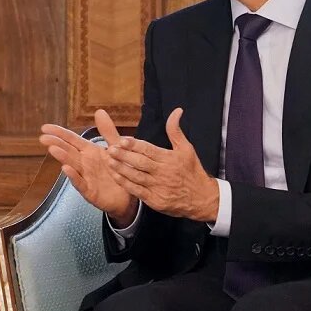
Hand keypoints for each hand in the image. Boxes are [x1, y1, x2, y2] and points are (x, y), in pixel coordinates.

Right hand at [40, 108, 138, 222]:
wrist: (129, 196)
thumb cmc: (120, 171)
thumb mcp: (117, 148)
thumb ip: (108, 131)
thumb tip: (99, 111)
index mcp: (89, 151)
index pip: (71, 140)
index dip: (59, 133)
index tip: (45, 127)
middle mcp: (85, 163)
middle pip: (68, 151)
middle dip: (56, 143)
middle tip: (43, 137)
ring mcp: (86, 177)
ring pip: (72, 165)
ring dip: (62, 157)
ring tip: (52, 149)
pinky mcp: (90, 192)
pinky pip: (80, 183)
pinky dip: (73, 176)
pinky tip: (66, 169)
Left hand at [103, 108, 218, 221]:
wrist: (202, 198)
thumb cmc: (192, 171)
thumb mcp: (186, 149)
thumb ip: (175, 130)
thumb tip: (176, 111)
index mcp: (169, 159)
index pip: (149, 150)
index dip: (135, 145)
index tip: (122, 140)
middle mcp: (163, 172)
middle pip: (140, 163)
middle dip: (124, 155)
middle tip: (111, 149)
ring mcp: (158, 187)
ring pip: (136, 176)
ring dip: (121, 168)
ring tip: (109, 160)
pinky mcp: (154, 200)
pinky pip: (137, 190)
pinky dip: (125, 183)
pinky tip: (116, 176)